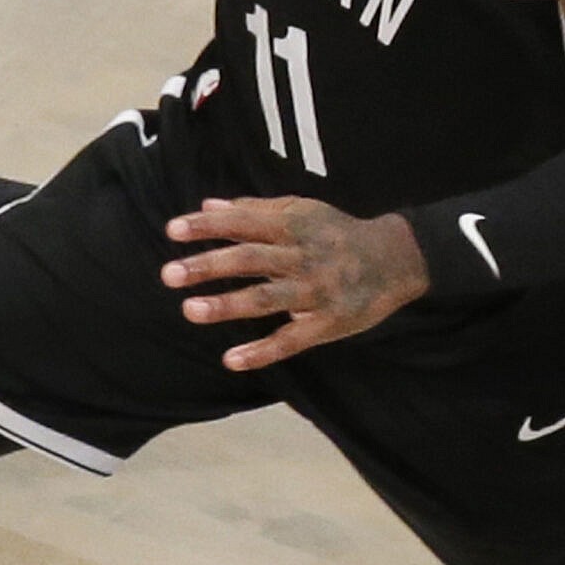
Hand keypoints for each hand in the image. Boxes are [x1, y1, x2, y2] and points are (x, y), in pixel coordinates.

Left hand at [162, 197, 430, 371]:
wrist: (395, 260)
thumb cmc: (338, 233)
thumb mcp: (302, 211)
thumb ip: (255, 210)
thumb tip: (208, 204)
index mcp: (294, 225)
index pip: (244, 222)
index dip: (208, 226)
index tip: (172, 230)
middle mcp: (302, 256)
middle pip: (250, 259)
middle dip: (209, 266)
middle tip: (169, 275)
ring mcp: (315, 291)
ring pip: (267, 298)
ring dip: (227, 305)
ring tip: (190, 310)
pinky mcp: (327, 323)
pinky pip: (291, 340)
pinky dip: (262, 351)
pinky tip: (231, 360)